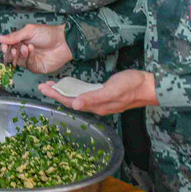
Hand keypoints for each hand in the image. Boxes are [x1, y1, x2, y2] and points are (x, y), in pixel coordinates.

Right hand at [0, 24, 72, 73]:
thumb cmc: (48, 33)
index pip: (9, 47)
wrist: (63, 41)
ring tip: (25, 47)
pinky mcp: (37, 67)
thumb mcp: (29, 31)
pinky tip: (32, 50)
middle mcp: (24, 52)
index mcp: (21, 41)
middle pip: (12, 56)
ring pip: (19, 62)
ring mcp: (31, 60)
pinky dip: (29, 58)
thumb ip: (14, 36)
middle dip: (10, 53)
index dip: (5, 47)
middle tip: (11, 49)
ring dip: (21, 55)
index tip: (4, 46)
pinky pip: (29, 65)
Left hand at [38, 69, 157, 114]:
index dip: (56, 96)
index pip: (71, 102)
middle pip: (71, 101)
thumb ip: (94, 98)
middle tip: (41, 85)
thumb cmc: (132, 86)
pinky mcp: (104, 95)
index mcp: (97, 106)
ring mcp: (101, 101)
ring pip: (77, 98)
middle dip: (55, 94)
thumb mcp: (112, 90)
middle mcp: (97, 106)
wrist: (148, 86)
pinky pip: (85, 94)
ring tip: (51, 85)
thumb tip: (75, 104)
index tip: (43, 89)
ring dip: (63, 92)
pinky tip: (69, 86)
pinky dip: (74, 90)